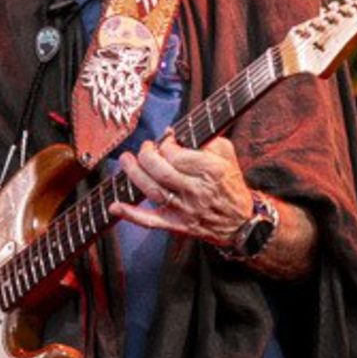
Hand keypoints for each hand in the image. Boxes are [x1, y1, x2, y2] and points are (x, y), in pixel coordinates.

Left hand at [116, 136, 254, 243]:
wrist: (240, 223)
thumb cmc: (230, 184)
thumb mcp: (227, 156)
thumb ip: (206, 140)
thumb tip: (175, 132)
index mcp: (211, 171)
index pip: (178, 155)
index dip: (167, 144)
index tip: (166, 140)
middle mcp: (197, 191)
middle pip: (162, 172)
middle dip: (147, 156)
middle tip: (145, 148)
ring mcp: (185, 210)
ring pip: (153, 192)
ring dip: (134, 176)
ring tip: (126, 161)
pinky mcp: (177, 225)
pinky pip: (151, 222)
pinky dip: (131, 215)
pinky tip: (115, 207)